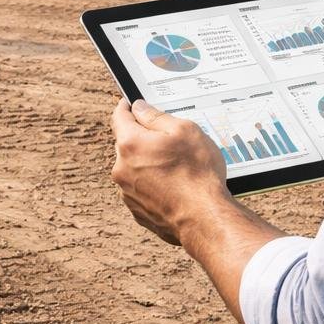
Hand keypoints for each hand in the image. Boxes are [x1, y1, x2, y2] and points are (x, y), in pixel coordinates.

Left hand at [110, 99, 229, 244]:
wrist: (204, 219)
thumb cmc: (198, 175)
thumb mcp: (185, 130)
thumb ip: (156, 116)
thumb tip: (139, 108)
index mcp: (130, 144)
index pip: (119, 116)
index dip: (127, 106)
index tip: (133, 104)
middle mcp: (122, 168)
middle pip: (127, 143)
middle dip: (143, 138)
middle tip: (169, 140)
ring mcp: (127, 192)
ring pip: (134, 168)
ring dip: (148, 164)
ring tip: (177, 168)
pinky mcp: (137, 210)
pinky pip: (141, 189)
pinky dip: (153, 185)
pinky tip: (174, 186)